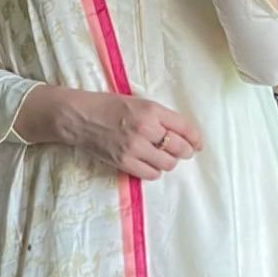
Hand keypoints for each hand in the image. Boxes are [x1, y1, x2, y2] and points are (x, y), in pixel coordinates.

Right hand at [15, 86, 200, 180]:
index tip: (198, 144)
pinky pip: (151, 174)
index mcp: (151, 110)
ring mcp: (135, 147)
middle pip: (179, 148)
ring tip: (162, 156)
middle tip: (183, 151)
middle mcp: (146, 128)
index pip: (184, 127)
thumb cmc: (108, 106)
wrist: (79, 117)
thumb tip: (181, 133)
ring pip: (167, 163)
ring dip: (168, 161)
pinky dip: (154, 171)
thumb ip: (159, 116)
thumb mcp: (138, 102)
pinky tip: (149, 164)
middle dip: (185, 151)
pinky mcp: (124, 162)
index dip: (196, 138)